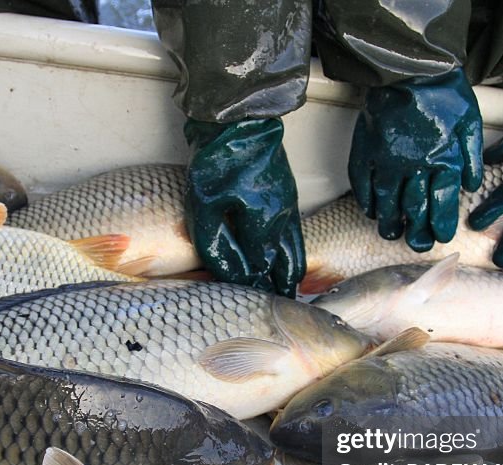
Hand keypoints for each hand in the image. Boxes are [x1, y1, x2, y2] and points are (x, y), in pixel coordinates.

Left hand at [184, 118, 304, 297]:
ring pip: (296, 249)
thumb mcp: (205, 206)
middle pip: (287, 264)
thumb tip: (232, 276)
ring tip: (289, 292)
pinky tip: (287, 258)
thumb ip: (217, 245)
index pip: (261, 267)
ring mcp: (289, 203)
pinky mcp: (288, 192)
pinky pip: (295, 233)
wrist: (237, 117)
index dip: (255, 287)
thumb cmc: (217, 159)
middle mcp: (283, 217)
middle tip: (281, 309)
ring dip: (292, 273)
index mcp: (264, 222)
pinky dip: (293, 252)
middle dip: (282, 288)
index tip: (249, 303)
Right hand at [348, 67, 482, 250]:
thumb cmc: (444, 94)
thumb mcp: (471, 123)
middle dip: (417, 232)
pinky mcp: (366, 152)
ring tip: (393, 234)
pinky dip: (367, 202)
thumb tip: (471, 186)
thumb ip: (472, 158)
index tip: (442, 236)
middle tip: (418, 245)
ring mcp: (387, 161)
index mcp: (443, 160)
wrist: (410, 68)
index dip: (442, 224)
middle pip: (414, 210)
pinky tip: (372, 212)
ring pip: (387, 202)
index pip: (443, 203)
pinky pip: (364, 185)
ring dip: (390, 222)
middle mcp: (414, 167)